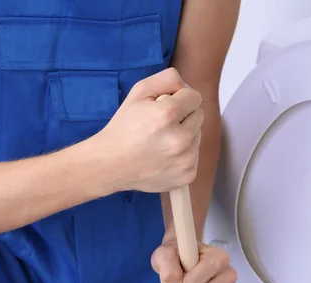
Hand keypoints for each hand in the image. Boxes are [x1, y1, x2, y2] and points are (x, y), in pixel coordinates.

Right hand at [92, 68, 202, 194]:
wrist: (111, 165)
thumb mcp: (138, 92)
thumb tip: (187, 87)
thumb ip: (167, 79)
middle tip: (161, 126)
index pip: (195, 97)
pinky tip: (164, 157)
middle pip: (199, 116)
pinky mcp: (187, 176)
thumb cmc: (124, 127)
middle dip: (184, 117)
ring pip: (197, 137)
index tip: (166, 107)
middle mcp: (180, 139)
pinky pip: (195, 157)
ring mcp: (185, 160)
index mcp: (168, 114)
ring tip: (161, 143)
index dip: (180, 99)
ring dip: (184, 136)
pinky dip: (182, 155)